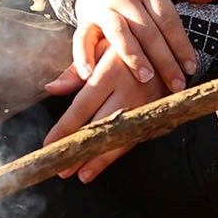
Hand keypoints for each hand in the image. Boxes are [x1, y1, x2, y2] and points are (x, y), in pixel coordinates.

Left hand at [41, 44, 153, 180]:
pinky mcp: (158, 110)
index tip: (49, 144)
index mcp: (112, 70)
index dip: (65, 127)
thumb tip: (51, 88)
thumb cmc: (126, 44)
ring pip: (120, 137)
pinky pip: (135, 136)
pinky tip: (104, 163)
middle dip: (81, 150)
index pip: (82, 105)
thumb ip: (75, 70)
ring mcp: (147, 102)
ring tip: (82, 175)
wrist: (168, 43)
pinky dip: (119, 152)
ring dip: (101, 159)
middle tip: (62, 168)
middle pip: (101, 126)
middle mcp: (130, 89)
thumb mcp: (101, 46)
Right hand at [53, 0, 213, 98]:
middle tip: (177, 83)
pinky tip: (90, 76)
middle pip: (147, 31)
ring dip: (131, 56)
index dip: (180, 43)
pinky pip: (82, 38)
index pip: (168, 19)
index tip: (192, 67)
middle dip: (163, 59)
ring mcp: (103, 8)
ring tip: (145, 78)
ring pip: (118, 34)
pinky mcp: (84, 18)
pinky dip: (83, 57)